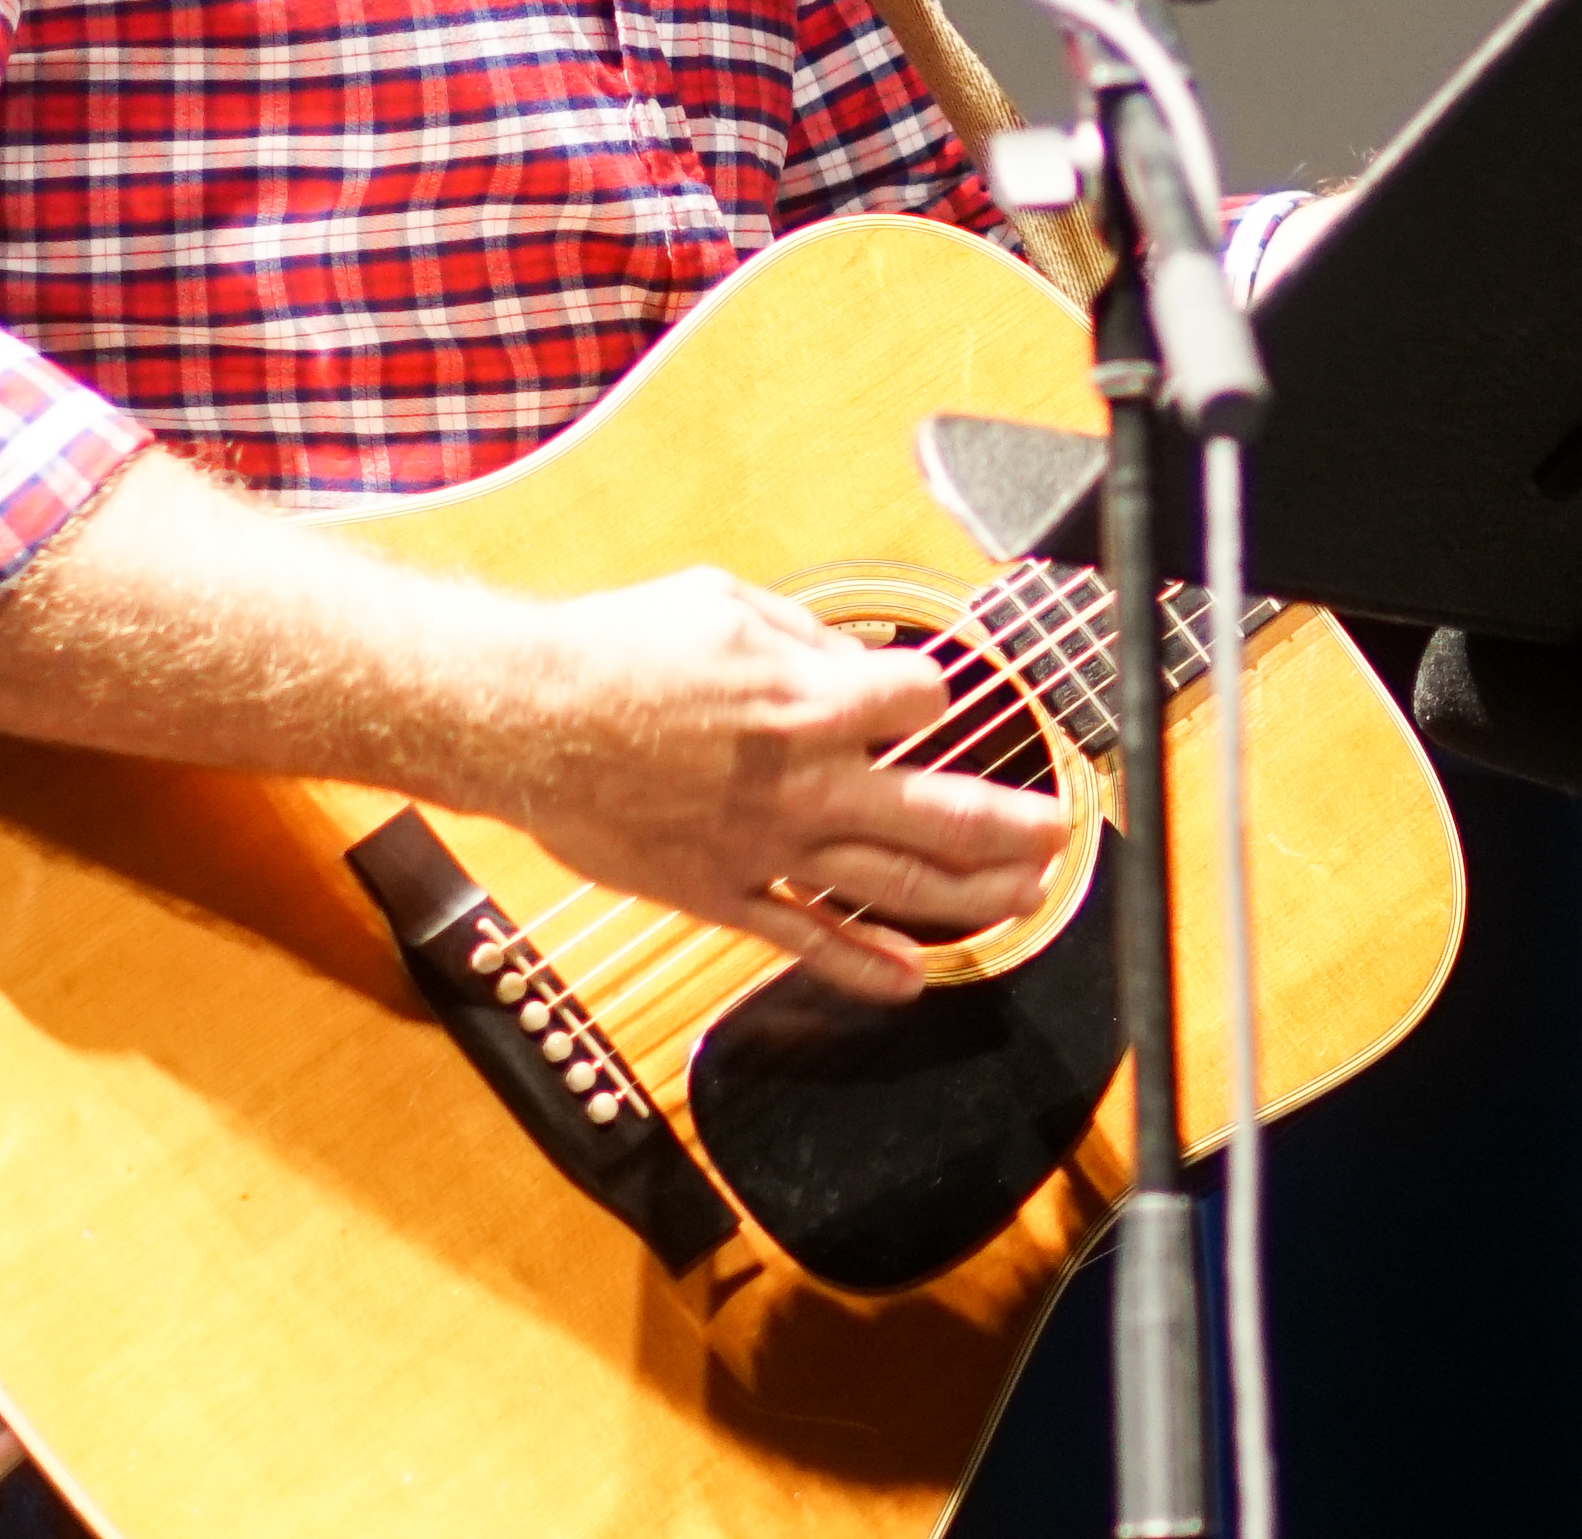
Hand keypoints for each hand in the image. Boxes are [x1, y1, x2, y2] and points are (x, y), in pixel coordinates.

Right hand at [514, 567, 1072, 1004]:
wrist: (524, 718)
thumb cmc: (618, 650)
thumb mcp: (727, 602)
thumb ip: (807, 636)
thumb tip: (858, 661)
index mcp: (810, 699)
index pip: (925, 704)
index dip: (934, 697)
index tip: (928, 699)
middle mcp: (803, 781)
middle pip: (939, 813)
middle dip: (1012, 826)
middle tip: (1057, 832)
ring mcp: (766, 846)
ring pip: (892, 886)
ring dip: (969, 899)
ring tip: (1024, 900)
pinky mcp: (721, 892)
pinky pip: (804, 940)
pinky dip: (862, 965)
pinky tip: (910, 980)